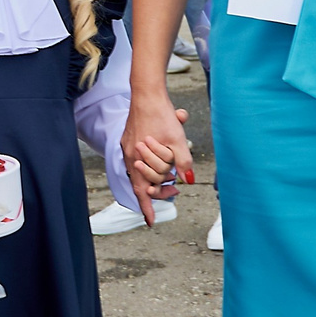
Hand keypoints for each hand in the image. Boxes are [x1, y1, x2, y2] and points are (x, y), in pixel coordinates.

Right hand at [118, 93, 192, 219]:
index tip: (151, 222)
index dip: (146, 208)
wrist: (147, 94)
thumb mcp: (177, 140)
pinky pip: (139, 158)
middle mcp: (130, 156)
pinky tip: (161, 155)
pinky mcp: (130, 138)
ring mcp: (128, 147)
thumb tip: (187, 180)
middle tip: (174, 189)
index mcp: (138, 160)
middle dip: (159, 189)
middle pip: (143, 182)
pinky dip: (151, 163)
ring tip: (171, 173)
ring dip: (156, 175)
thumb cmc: (162, 116)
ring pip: (142, 170)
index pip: (142, 191)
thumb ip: (183, 162)